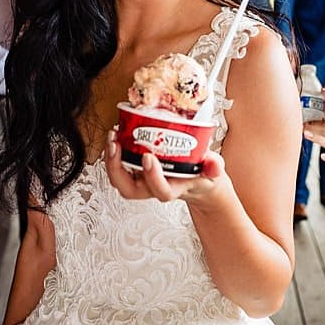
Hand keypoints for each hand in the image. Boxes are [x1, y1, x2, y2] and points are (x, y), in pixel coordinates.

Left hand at [104, 127, 227, 205]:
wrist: (195, 180)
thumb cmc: (200, 175)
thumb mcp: (212, 170)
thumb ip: (214, 167)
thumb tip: (214, 165)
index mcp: (174, 188)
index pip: (161, 191)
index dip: (153, 177)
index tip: (149, 157)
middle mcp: (153, 186)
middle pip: (128, 189)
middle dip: (117, 169)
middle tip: (115, 145)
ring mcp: (142, 179)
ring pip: (119, 178)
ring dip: (111, 158)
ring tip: (112, 136)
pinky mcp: (136, 169)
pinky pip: (119, 164)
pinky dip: (114, 151)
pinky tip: (116, 134)